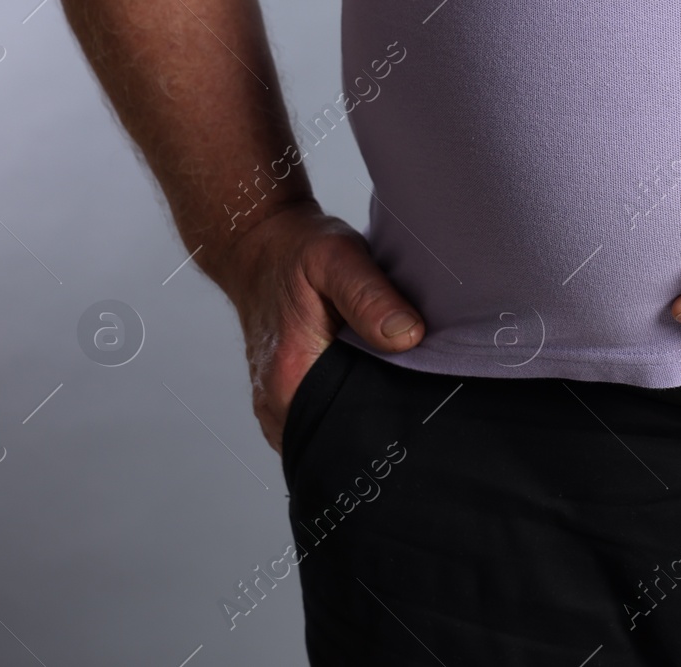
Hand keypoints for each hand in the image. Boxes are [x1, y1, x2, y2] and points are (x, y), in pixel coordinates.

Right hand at [208, 200, 424, 452]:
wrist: (258, 245)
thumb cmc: (296, 250)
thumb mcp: (337, 258)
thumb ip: (370, 297)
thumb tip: (408, 336)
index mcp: (291, 377)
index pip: (348, 433)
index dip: (389, 422)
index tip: (422, 402)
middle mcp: (279, 401)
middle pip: (343, 436)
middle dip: (382, 422)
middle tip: (420, 393)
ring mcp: (280, 402)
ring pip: (335, 428)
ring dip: (366, 412)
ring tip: (400, 385)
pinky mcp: (288, 395)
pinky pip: (326, 415)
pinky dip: (352, 402)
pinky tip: (375, 378)